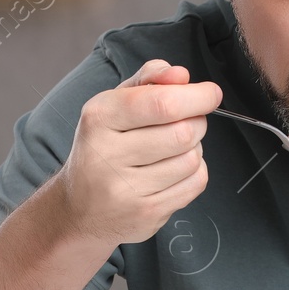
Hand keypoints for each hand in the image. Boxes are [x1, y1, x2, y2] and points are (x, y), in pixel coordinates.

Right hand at [54, 59, 221, 246]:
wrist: (78, 210)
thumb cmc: (103, 147)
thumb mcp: (114, 104)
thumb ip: (149, 80)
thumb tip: (181, 75)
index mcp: (99, 118)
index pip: (162, 103)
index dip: (197, 96)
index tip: (210, 93)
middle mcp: (107, 155)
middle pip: (183, 132)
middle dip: (196, 122)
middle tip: (187, 122)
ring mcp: (126, 190)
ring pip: (192, 159)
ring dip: (194, 149)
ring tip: (172, 149)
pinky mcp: (145, 214)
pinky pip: (195, 184)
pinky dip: (194, 173)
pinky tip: (172, 171)